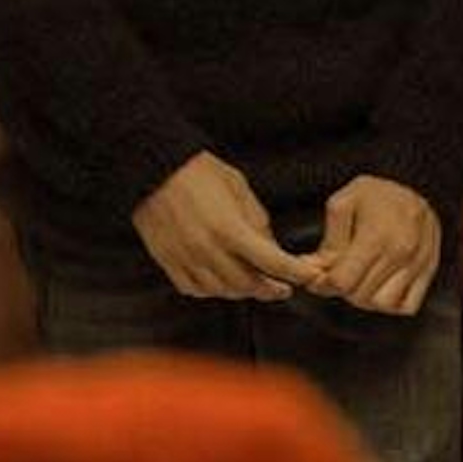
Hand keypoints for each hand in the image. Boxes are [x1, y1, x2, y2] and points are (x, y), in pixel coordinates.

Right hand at [132, 151, 321, 301]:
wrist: (153, 170)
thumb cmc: (199, 173)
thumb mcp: (238, 188)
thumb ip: (257, 221)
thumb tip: (270, 248)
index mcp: (230, 228)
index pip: (271, 261)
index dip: (294, 273)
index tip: (308, 278)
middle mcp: (208, 249)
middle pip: (247, 284)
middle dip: (268, 289)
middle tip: (281, 288)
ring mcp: (186, 259)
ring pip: (221, 291)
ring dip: (241, 291)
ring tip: (252, 283)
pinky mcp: (168, 262)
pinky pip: (194, 289)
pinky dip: (212, 289)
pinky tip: (220, 280)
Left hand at [315, 174, 443, 314]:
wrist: (419, 182)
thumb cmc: (376, 193)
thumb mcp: (344, 202)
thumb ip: (328, 240)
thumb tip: (311, 271)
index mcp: (376, 235)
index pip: (342, 281)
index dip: (324, 282)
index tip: (320, 274)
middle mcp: (400, 253)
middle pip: (359, 296)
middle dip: (343, 289)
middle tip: (339, 272)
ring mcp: (417, 264)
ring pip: (382, 305)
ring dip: (366, 297)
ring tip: (361, 278)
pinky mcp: (428, 271)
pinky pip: (406, 306)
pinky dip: (390, 303)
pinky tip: (381, 284)